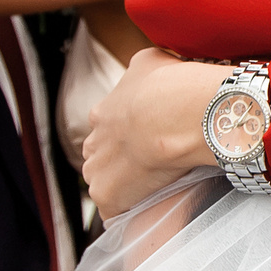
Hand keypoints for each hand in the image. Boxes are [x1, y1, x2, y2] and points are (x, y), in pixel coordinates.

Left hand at [83, 48, 223, 216]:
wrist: (177, 114)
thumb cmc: (171, 84)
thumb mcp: (151, 60)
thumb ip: (143, 71)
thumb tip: (155, 69)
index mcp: (103, 112)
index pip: (108, 128)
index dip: (130, 134)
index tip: (152, 138)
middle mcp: (93, 140)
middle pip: (102, 156)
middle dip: (122, 160)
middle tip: (155, 163)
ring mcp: (97, 170)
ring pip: (105, 182)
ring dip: (124, 186)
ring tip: (157, 188)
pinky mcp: (106, 196)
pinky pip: (114, 210)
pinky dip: (129, 210)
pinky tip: (150, 209)